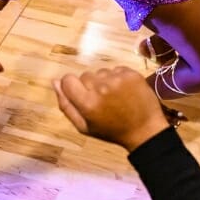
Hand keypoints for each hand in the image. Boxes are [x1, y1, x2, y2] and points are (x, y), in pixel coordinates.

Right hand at [53, 67, 169, 151]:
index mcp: (87, 103)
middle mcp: (101, 87)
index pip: (67, 79)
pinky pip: (116, 69)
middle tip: (102, 100)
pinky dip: (118, 77)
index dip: (72, 87)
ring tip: (114, 96)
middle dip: (89, 85)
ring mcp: (117, 79)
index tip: (81, 95)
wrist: (144, 129)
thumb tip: (55, 82)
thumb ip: (66, 105)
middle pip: (84, 75)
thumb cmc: (111, 130)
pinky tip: (124, 91)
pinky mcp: (131, 73)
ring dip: (104, 81)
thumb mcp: (84, 126)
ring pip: (101, 72)